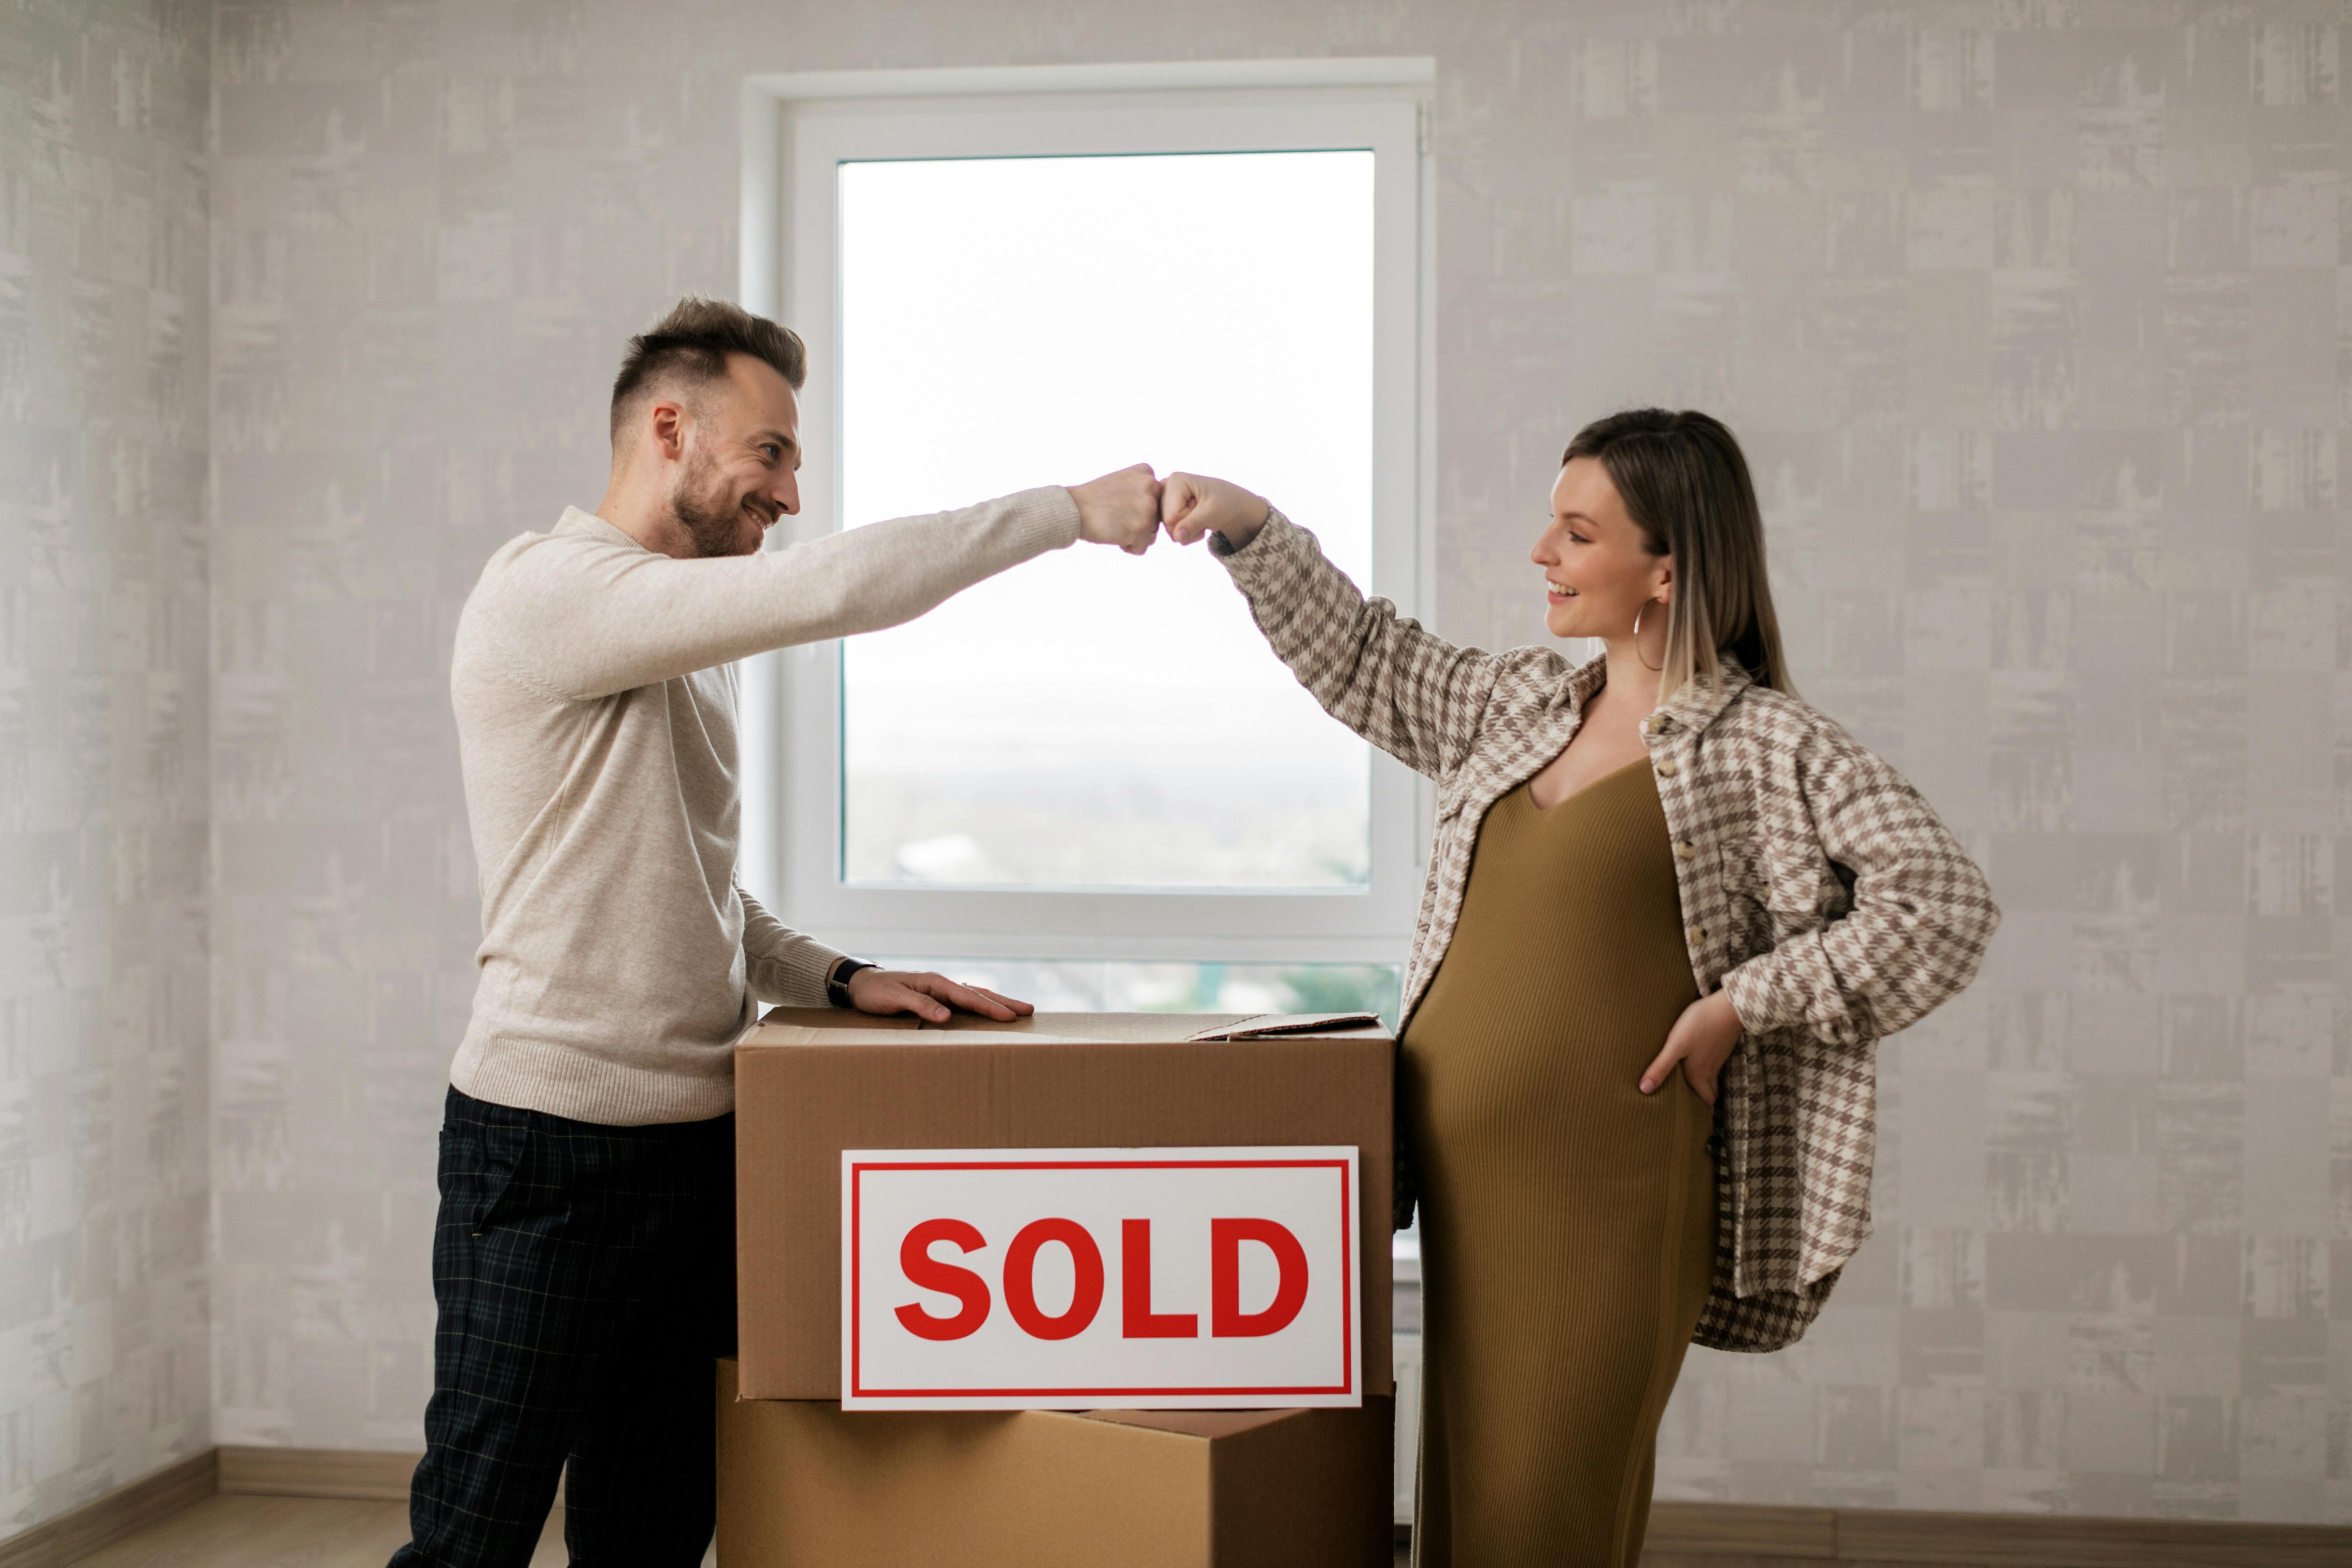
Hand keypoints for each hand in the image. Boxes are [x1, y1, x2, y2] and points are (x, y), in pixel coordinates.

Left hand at [845, 967, 1034, 1024]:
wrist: (860, 985)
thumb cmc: (875, 993)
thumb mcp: (894, 999)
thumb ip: (920, 1005)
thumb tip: (946, 1017)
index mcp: (935, 983)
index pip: (968, 997)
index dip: (989, 1007)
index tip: (1009, 1017)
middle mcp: (941, 985)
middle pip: (978, 993)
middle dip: (1004, 1002)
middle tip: (1029, 1010)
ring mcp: (940, 991)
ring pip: (974, 996)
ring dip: (996, 1002)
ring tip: (1018, 1010)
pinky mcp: (936, 999)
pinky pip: (964, 1003)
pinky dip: (980, 1005)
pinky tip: (989, 1010)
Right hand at [1068, 464, 1161, 554]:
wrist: (1071, 509)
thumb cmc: (1093, 500)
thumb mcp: (1122, 482)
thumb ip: (1142, 490)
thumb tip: (1160, 510)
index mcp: (1147, 472)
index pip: (1156, 501)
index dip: (1136, 508)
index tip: (1117, 503)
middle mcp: (1152, 486)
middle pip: (1156, 518)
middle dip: (1137, 524)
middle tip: (1114, 515)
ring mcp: (1148, 507)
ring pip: (1151, 534)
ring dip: (1133, 536)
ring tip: (1114, 524)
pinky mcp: (1142, 527)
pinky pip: (1141, 548)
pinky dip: (1127, 547)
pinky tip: (1113, 534)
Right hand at [1160, 472, 1270, 551]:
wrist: (1236, 506)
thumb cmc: (1228, 503)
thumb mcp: (1212, 512)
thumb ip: (1192, 524)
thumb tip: (1177, 537)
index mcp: (1175, 480)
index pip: (1172, 516)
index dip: (1189, 519)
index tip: (1204, 508)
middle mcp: (1166, 487)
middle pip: (1168, 523)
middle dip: (1188, 525)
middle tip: (1204, 514)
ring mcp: (1167, 499)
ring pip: (1170, 529)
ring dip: (1190, 530)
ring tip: (1203, 517)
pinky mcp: (1169, 510)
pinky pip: (1173, 531)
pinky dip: (1188, 532)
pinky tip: (1198, 521)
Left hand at [1639, 990, 1742, 1105]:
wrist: (1728, 1006)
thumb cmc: (1700, 1024)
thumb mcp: (1676, 1045)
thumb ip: (1661, 1067)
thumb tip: (1644, 1090)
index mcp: (1699, 1074)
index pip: (1704, 1101)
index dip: (1698, 1110)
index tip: (1689, 1117)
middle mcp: (1710, 1070)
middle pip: (1709, 1092)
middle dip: (1701, 1100)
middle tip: (1689, 1105)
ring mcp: (1718, 1057)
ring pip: (1712, 1079)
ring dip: (1704, 1085)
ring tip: (1690, 1087)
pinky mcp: (1721, 1045)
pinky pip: (1714, 1064)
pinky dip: (1707, 1069)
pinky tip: (1698, 1062)